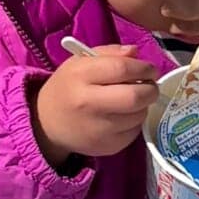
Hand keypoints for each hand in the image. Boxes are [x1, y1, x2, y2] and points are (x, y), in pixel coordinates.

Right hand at [29, 47, 158, 169]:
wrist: (47, 123)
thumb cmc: (68, 87)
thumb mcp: (79, 63)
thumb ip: (108, 53)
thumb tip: (136, 52)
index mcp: (79, 76)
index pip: (121, 68)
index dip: (142, 68)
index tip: (150, 69)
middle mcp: (88, 103)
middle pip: (135, 96)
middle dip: (151, 89)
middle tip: (150, 85)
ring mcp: (99, 128)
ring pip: (138, 115)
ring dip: (143, 105)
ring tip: (133, 100)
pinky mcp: (108, 146)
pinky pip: (134, 131)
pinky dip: (135, 121)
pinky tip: (123, 116)